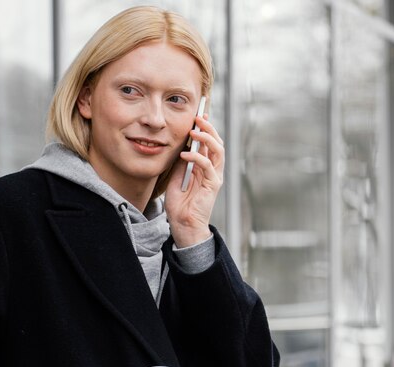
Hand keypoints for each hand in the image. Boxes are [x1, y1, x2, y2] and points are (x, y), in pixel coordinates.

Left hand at [164, 114, 224, 247]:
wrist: (183, 224)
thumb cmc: (179, 204)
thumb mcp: (176, 177)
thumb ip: (181, 162)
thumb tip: (181, 145)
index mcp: (205, 167)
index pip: (209, 143)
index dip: (206, 128)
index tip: (199, 115)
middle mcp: (213, 170)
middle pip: (217, 143)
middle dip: (209, 128)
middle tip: (198, 117)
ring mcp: (214, 177)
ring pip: (217, 151)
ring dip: (206, 138)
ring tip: (194, 131)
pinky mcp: (212, 186)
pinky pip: (207, 167)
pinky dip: (197, 157)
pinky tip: (185, 154)